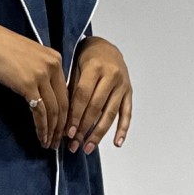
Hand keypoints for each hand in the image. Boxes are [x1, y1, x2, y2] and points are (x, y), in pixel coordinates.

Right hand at [0, 19, 69, 148]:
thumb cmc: (4, 48)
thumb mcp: (31, 57)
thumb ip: (42, 72)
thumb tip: (45, 94)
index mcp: (56, 59)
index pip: (67, 92)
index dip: (67, 113)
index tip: (63, 128)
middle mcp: (54, 67)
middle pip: (64, 103)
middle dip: (62, 126)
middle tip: (58, 142)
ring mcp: (42, 76)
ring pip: (54, 110)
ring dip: (52, 131)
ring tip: (49, 144)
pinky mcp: (29, 85)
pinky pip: (40, 112)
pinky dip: (42, 128)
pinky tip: (41, 137)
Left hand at [65, 36, 132, 153]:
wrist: (106, 47)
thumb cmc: (86, 59)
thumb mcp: (75, 68)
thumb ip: (72, 90)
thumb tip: (64, 119)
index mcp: (95, 67)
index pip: (83, 96)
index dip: (75, 115)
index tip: (67, 132)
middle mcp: (111, 76)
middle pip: (97, 107)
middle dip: (84, 128)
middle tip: (74, 144)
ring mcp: (123, 84)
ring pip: (111, 113)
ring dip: (99, 133)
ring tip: (88, 147)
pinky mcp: (129, 92)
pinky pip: (127, 113)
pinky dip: (123, 129)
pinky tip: (117, 142)